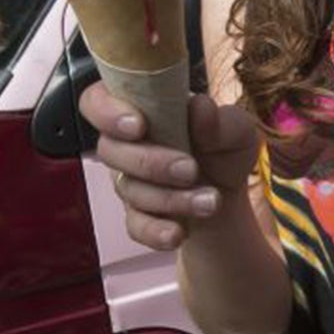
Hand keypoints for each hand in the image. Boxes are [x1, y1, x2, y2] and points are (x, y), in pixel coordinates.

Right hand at [80, 82, 262, 251]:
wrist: (227, 193)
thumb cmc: (223, 147)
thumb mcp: (236, 129)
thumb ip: (221, 120)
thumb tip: (200, 109)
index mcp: (140, 108)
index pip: (97, 101)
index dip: (107, 112)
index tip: (139, 125)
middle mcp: (125, 143)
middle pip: (110, 149)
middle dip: (150, 162)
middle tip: (191, 170)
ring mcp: (128, 180)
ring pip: (129, 189)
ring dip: (170, 198)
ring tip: (211, 201)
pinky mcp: (136, 214)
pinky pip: (135, 225)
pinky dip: (157, 231)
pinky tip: (179, 233)